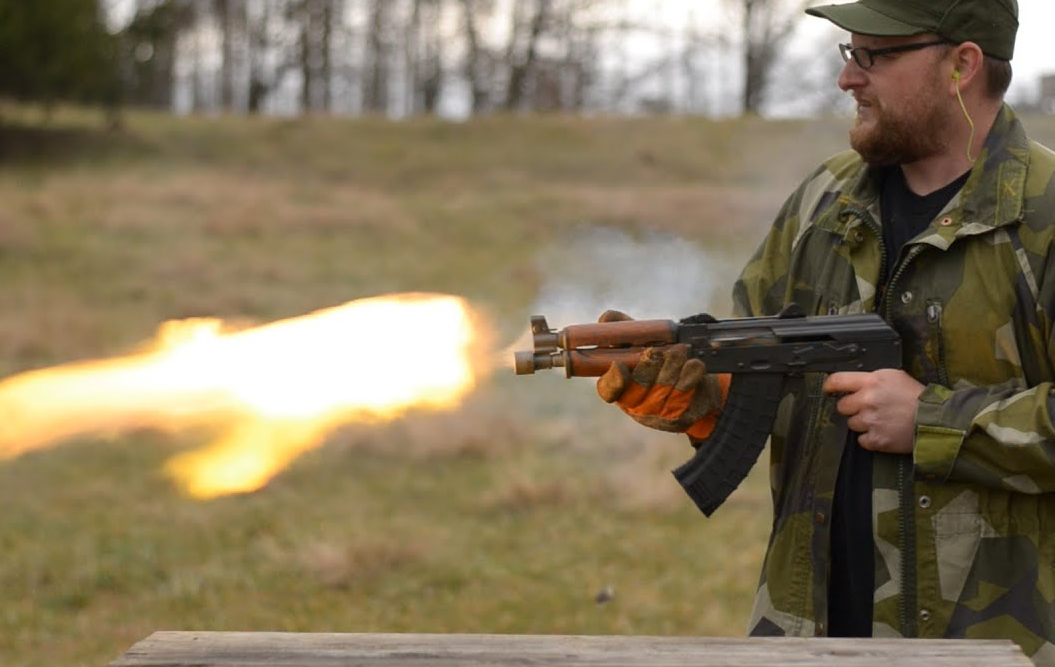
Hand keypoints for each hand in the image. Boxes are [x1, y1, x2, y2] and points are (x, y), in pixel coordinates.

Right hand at [595, 309, 723, 438]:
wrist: (695, 385)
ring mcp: (659, 412)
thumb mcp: (639, 345)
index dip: (613, 379)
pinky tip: (694, 363)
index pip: (608, 390)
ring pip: (664, 387)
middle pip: (639, 387)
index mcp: (619, 387)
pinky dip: (691, 372)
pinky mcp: (683, 412)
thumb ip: (622, 331)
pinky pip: (686, 390)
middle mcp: (636, 404)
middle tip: (658, 349)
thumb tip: (606, 318)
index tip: (619, 365)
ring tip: (680, 349)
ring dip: (672, 364)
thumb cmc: (658, 363)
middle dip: (650, 364)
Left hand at [823, 369, 924, 452]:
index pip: (837, 380)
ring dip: (862, 423)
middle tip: (868, 408)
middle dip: (852, 408)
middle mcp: (867, 400)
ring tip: (881, 420)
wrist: (935, 419)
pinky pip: (861, 440)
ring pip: (851, 424)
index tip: (828, 390)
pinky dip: (870, 438)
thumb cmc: (916, 397)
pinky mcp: (876, 439)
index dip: (829, 386)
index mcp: (871, 382)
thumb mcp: (894, 376)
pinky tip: (883, 431)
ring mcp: (870, 421)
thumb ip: (870, 379)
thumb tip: (852, 383)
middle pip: (842, 406)